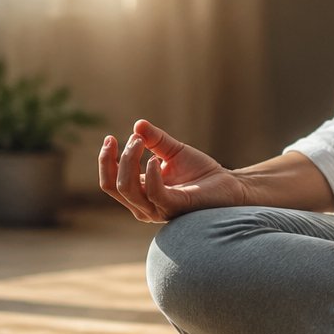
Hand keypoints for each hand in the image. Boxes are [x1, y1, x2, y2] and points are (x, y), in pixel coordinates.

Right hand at [98, 120, 248, 223]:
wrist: (228, 184)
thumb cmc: (200, 172)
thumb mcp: (173, 150)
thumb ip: (154, 140)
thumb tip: (137, 124)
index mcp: (139, 193)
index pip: (109, 181)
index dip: (105, 159)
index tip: (110, 137)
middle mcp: (144, 205)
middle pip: (112, 185)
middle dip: (115, 158)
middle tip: (133, 138)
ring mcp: (158, 209)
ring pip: (127, 189)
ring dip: (129, 160)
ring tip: (141, 142)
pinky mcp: (174, 207)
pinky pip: (153, 193)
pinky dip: (150, 174)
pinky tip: (154, 159)